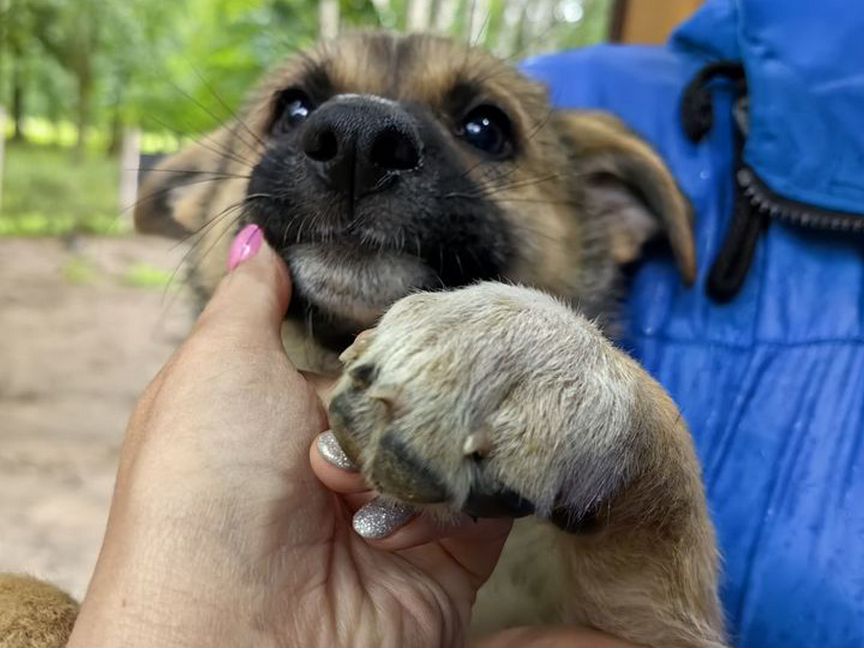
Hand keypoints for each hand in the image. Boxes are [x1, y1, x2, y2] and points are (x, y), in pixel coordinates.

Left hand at [68, 227, 509, 647]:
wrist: (235, 629)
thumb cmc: (206, 481)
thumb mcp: (214, 366)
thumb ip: (251, 299)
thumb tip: (258, 236)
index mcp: (296, 405)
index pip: (373, 344)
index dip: (392, 321)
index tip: (418, 289)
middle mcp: (353, 451)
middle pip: (427, 383)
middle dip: (416, 381)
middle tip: (387, 396)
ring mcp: (404, 500)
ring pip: (463, 432)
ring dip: (423, 445)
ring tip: (359, 483)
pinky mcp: (452, 549)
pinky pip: (489, 494)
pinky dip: (453, 496)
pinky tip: (397, 515)